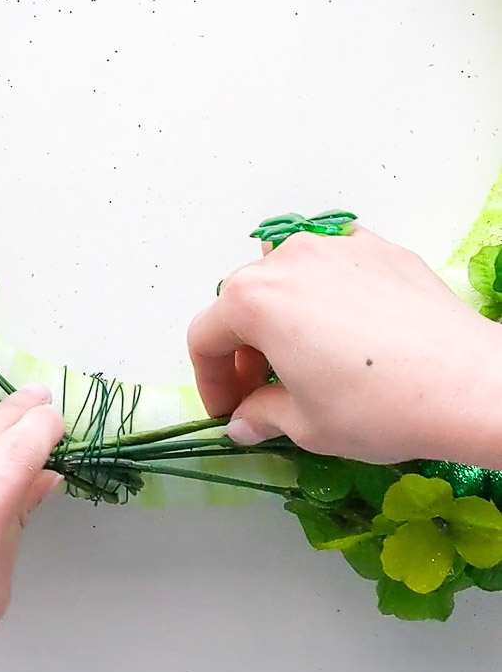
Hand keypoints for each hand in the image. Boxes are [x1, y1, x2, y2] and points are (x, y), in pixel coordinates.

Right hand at [187, 227, 501, 467]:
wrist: (465, 383)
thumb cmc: (377, 405)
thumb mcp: (306, 425)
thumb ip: (262, 416)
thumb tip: (245, 422)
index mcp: (254, 300)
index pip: (206, 336)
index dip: (210, 380)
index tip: (229, 410)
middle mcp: (288, 259)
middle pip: (244, 301)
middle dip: (246, 349)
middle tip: (264, 392)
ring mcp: (337, 246)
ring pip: (290, 277)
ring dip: (285, 315)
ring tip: (308, 358)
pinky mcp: (381, 249)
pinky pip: (337, 267)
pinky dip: (330, 295)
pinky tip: (352, 333)